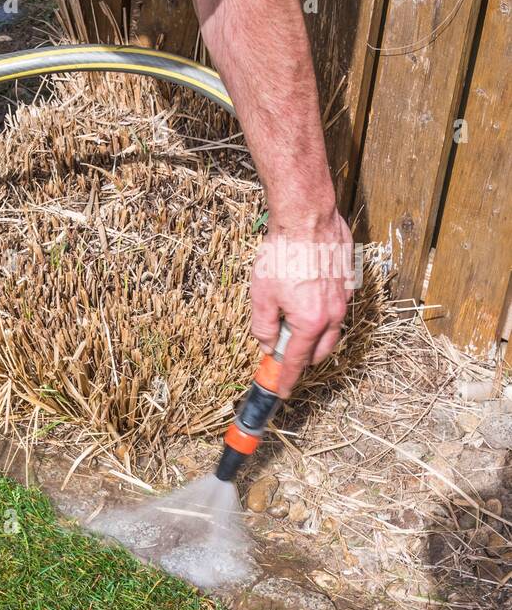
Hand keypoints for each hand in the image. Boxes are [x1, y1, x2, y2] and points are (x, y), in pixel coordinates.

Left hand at [249, 210, 353, 397]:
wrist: (308, 218)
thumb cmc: (281, 255)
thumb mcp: (261, 296)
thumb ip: (262, 326)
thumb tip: (266, 345)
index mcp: (310, 323)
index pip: (296, 361)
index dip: (287, 379)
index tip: (282, 391)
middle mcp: (333, 314)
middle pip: (320, 351)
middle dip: (303, 359)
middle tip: (283, 357)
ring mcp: (345, 298)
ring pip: (332, 331)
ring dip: (314, 337)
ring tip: (294, 330)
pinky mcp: (349, 282)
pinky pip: (337, 308)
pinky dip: (323, 315)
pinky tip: (308, 302)